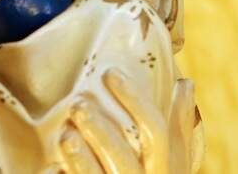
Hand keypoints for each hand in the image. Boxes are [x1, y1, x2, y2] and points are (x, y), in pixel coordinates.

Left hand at [57, 70, 199, 173]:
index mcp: (167, 171)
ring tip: (65, 132)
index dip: (135, 100)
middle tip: (78, 102)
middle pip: (123, 157)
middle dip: (100, 128)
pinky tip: (51, 169)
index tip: (110, 74)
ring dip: (79, 156)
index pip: (155, 131)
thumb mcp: (177, 164)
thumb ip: (180, 127)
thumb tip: (186, 83)